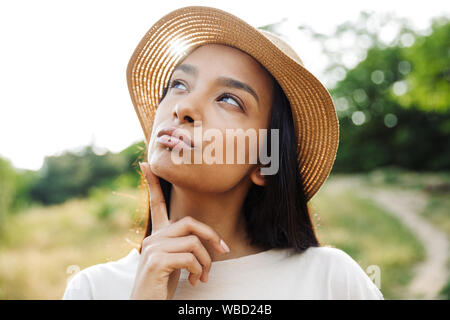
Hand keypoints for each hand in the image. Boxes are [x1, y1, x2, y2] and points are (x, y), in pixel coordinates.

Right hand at [129, 162, 229, 299]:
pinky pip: (190, 257)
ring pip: (193, 242)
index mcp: (157, 236)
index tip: (147, 164)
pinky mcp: (156, 261)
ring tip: (202, 276)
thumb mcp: (176, 262)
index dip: (152, 184)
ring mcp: (152, 249)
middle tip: (224, 251)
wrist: (146, 306)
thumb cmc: (163, 286)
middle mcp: (152, 238)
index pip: (156, 205)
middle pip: (190, 223)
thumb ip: (184, 247)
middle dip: (211, 237)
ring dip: (206, 261)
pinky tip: (193, 280)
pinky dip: (198, 270)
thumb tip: (206, 242)